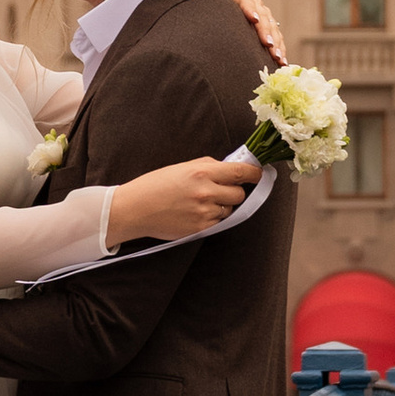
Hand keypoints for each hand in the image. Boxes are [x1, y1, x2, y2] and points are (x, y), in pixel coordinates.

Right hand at [106, 156, 253, 248]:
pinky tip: (196, 213)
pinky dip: (213, 218)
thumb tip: (229, 168)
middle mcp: (206, 192)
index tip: (259, 174)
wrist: (135, 209)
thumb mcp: (182, 167)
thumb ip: (208, 166)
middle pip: (239, 193)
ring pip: (230, 209)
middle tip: (220, 189)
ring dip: (222, 205)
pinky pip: (219, 222)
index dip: (253, 173)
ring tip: (200, 202)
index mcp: (202, 172)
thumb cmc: (155, 185)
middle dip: (233, 191)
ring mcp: (204, 213)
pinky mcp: (201, 229)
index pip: (240, 172)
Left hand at [215, 0, 285, 60]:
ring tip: (277, 58)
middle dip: (266, 32)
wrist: (221, 7)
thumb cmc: (213, 3)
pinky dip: (280, 50)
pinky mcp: (268, 28)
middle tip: (268, 46)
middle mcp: (255, 4)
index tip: (254, 20)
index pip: (246, 1)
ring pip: (273, 29)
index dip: (250, 10)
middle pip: (263, 17)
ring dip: (277, 44)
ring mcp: (263, 16)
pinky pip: (276, 38)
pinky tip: (282, 63)